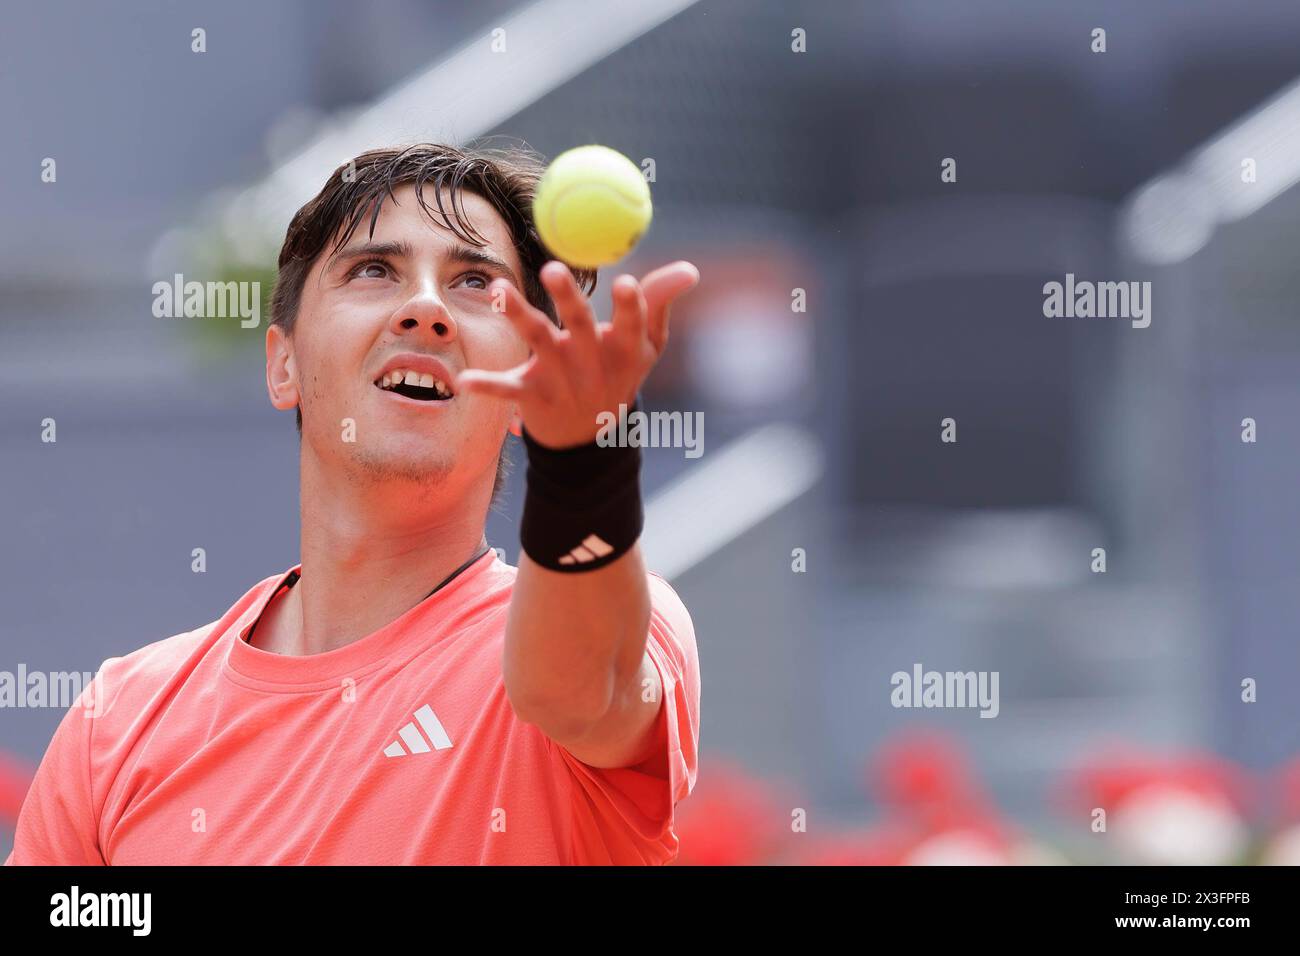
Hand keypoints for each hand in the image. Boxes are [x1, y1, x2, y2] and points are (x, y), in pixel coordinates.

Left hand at [454, 259, 699, 448]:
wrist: (588, 439)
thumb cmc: (618, 375)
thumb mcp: (647, 347)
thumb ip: (660, 303)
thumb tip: (691, 269)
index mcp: (623, 351)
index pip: (631, 326)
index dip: (630, 307)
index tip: (627, 283)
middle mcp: (591, 364)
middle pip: (580, 326)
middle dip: (568, 298)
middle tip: (553, 269)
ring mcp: (560, 380)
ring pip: (537, 341)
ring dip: (518, 315)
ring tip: (498, 291)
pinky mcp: (530, 396)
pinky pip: (506, 390)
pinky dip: (486, 387)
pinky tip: (462, 381)